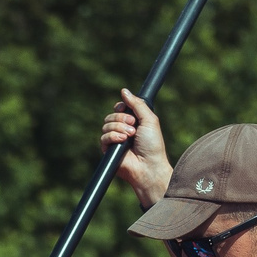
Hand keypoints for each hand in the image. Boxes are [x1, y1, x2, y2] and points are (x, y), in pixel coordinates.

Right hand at [99, 88, 171, 206]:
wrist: (148, 166)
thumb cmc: (152, 145)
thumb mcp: (149, 119)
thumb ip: (137, 104)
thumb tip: (124, 91)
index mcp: (133, 121)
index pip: (120, 108)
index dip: (121, 107)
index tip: (127, 109)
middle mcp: (123, 129)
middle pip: (111, 115)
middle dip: (121, 118)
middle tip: (133, 126)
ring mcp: (115, 140)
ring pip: (106, 125)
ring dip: (119, 128)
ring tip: (130, 136)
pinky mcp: (108, 150)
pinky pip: (104, 137)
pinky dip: (113, 137)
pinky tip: (122, 141)